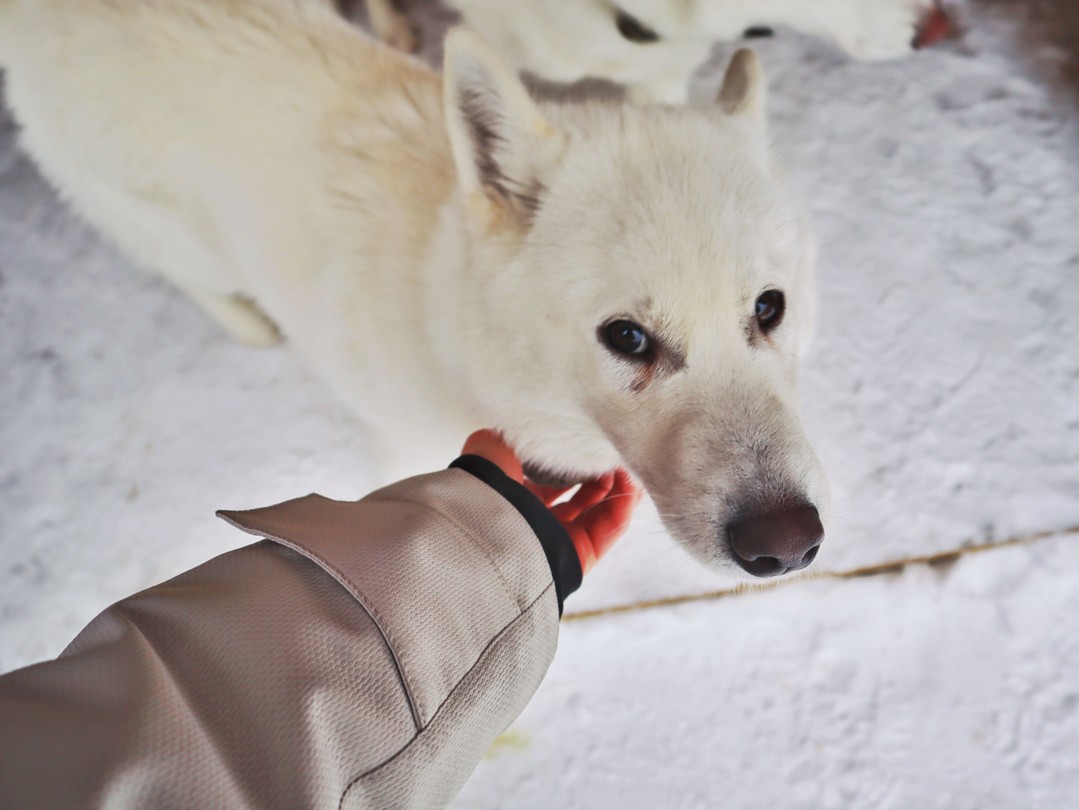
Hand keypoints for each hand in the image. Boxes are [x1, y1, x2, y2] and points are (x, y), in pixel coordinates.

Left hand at [460, 430, 641, 573]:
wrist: (487, 534)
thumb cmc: (485, 491)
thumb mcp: (490, 451)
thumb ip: (508, 436)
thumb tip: (524, 422)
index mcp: (512, 498)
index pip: (549, 478)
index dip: (572, 460)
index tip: (589, 440)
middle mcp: (535, 520)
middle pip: (579, 495)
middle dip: (600, 472)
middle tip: (614, 450)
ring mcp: (560, 540)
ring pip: (599, 510)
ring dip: (617, 485)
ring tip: (626, 460)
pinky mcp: (581, 556)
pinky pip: (609, 528)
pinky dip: (623, 504)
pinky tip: (631, 479)